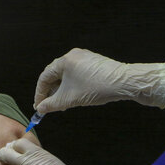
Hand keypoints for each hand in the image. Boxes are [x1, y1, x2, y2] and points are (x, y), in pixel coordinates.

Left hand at [0, 138, 88, 164]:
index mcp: (38, 154)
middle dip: (3, 155)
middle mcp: (28, 164)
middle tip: (5, 159)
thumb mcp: (54, 163)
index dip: (14, 146)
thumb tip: (29, 159)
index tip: (13, 149)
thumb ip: (40, 160)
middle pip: (6, 154)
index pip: (19, 144)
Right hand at [34, 48, 164, 113]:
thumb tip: (40, 108)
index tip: (39, 106)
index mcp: (64, 61)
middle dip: (51, 92)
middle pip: (55, 75)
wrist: (125, 82)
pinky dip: (73, 85)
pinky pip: (77, 74)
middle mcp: (73, 55)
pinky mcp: (94, 62)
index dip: (40, 94)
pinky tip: (76, 96)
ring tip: (63, 103)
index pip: (44, 78)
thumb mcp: (70, 99)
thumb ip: (51, 104)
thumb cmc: (97, 88)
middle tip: (49, 106)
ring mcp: (85, 58)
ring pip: (67, 76)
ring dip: (62, 90)